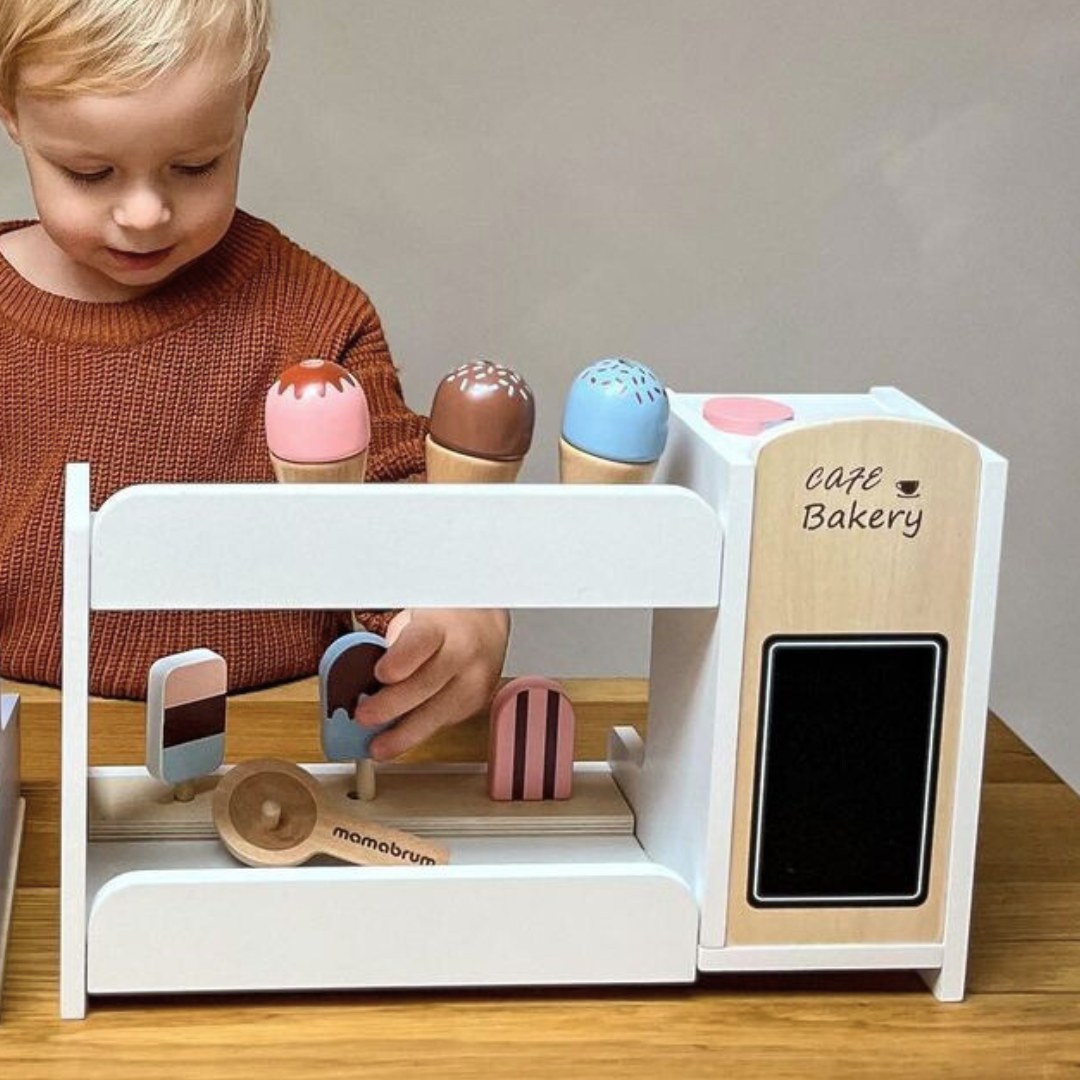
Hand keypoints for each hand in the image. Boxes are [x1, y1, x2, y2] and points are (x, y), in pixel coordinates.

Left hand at [354, 608, 509, 758]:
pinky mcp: (476, 703)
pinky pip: (445, 721)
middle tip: (364, 718)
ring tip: (379, 747)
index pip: (421, 641)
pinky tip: (402, 735)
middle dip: (392, 706)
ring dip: (405, 735)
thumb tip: (361, 680)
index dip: (400, 660)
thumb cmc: (441, 623)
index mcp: (440, 625)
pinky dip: (421, 729)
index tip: (379, 674)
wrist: (485, 628)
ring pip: (439, 713)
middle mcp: (462, 653)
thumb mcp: (411, 619)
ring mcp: (474, 680)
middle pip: (427, 684)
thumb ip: (390, 646)